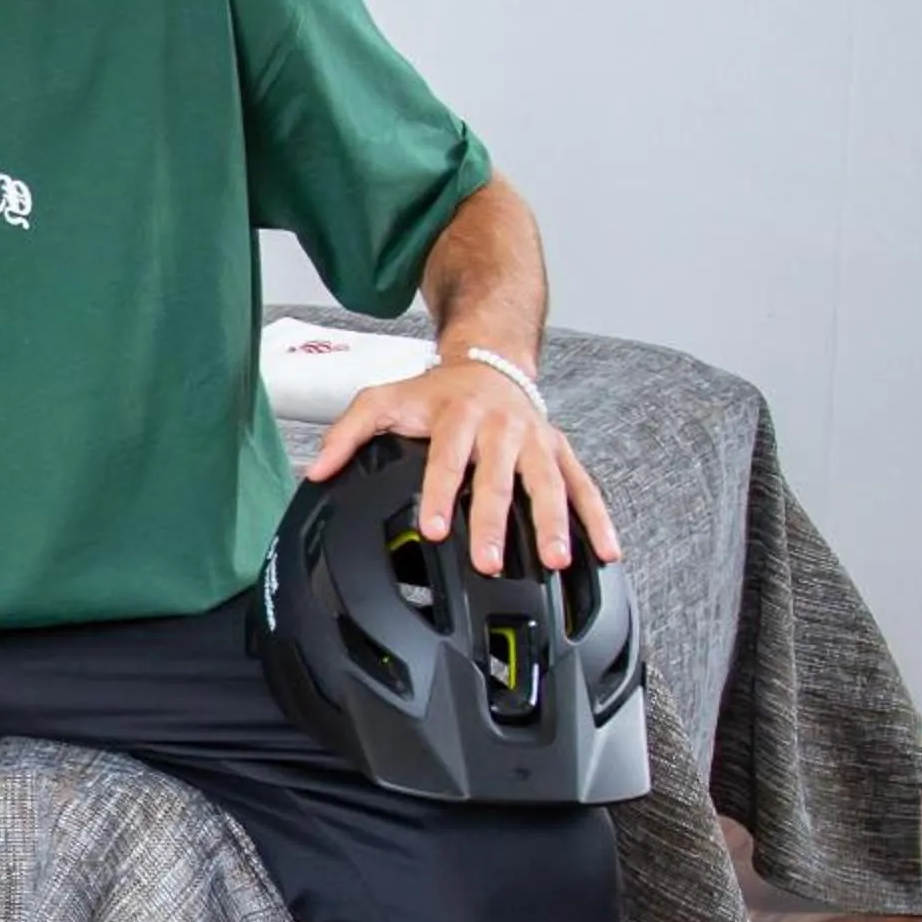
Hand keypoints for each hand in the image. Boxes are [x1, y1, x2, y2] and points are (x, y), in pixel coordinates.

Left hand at [306, 361, 620, 576]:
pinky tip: (605, 550)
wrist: (490, 360)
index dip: (442, 494)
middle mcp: (503, 426)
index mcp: (458, 415)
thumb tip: (315, 470)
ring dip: (555, 523)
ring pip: (550, 484)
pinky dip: (599, 518)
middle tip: (491, 560)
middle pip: (500, 478)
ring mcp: (537, 439)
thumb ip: (347, 433)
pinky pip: (586, 486)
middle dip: (496, 521)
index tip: (437, 529)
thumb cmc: (435, 391)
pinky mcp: (561, 451)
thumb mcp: (383, 399)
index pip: (447, 459)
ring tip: (556, 561)